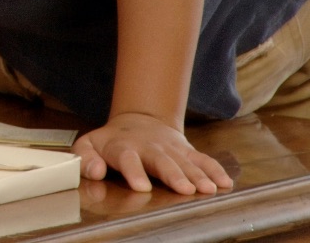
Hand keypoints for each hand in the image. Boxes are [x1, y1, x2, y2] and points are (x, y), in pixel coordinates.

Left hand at [73, 112, 231, 194]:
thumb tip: (93, 172)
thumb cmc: (111, 140)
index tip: (141, 186)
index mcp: (123, 147)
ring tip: (208, 189)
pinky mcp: (187, 151)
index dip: (134, 172)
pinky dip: (215, 170)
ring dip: (198, 175)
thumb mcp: (89, 144)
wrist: (138, 120)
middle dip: (174, 175)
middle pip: (162, 161)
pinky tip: (225, 183)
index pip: (128, 159)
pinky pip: (203, 160)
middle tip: (184, 189)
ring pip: (185, 162)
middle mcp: (150, 148)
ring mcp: (171, 149)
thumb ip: (85, 158)